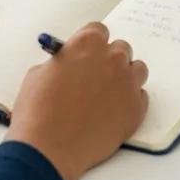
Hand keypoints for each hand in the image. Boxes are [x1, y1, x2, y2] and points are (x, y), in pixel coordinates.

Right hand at [6, 22, 148, 179]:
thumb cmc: (38, 111)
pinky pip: (141, 97)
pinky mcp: (136, 109)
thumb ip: (61, 63)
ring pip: (137, 70)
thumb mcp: (38, 74)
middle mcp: (112, 57)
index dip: (93, 44)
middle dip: (110, 60)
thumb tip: (68, 67)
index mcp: (87, 43)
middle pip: (121, 49)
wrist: (49, 148)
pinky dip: (131, 102)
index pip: (99, 31)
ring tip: (110, 96)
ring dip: (126, 77)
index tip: (88, 55)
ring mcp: (127, 82)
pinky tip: (114, 114)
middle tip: (97, 78)